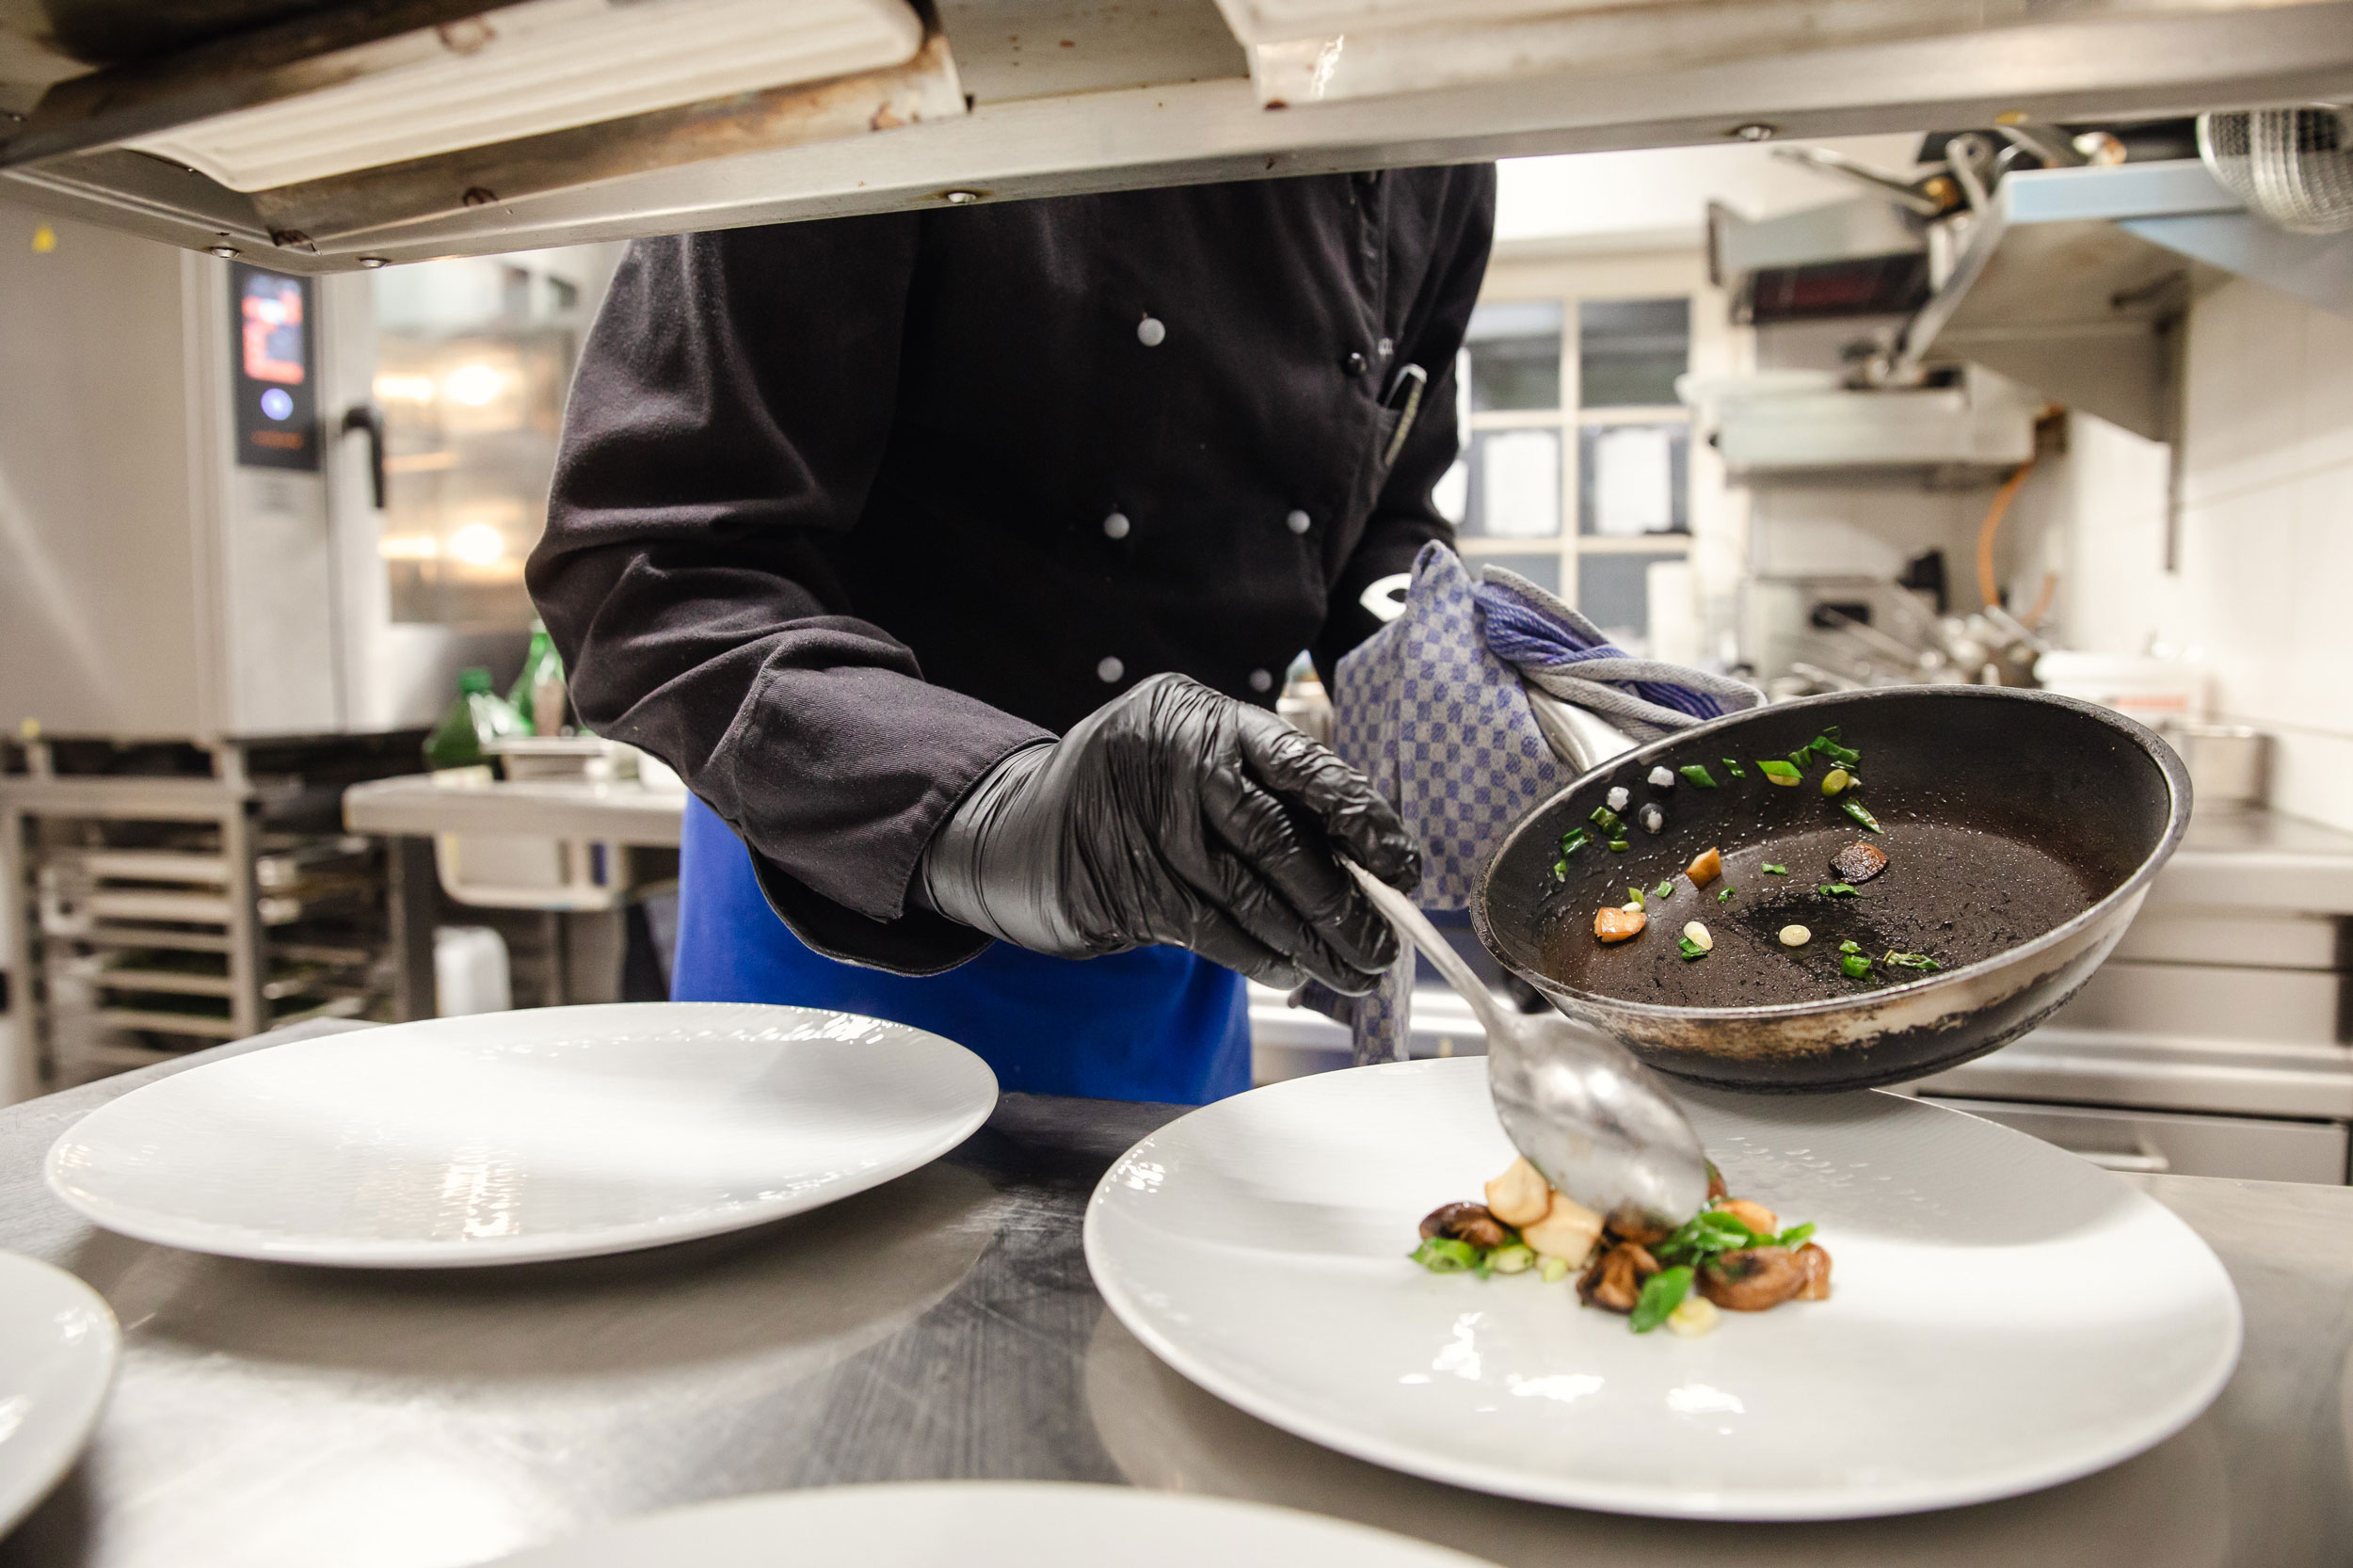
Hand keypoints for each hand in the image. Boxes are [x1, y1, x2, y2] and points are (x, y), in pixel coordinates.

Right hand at [918, 674, 1418, 992]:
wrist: (1018, 825)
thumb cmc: (1135, 789)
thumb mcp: (1192, 755)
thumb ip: (1265, 790)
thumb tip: (1366, 862)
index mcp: (1206, 717)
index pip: (1302, 766)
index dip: (1361, 820)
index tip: (1403, 868)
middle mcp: (1173, 761)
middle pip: (1279, 841)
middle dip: (1343, 903)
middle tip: (1384, 945)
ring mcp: (1144, 824)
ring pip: (1250, 896)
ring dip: (1311, 945)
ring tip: (1354, 971)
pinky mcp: (1126, 883)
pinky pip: (1212, 931)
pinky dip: (1260, 957)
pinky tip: (1291, 971)